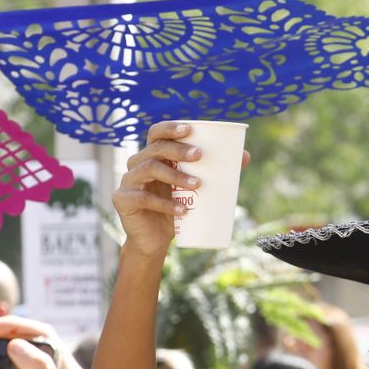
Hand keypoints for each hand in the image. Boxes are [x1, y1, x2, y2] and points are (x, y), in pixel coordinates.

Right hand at [113, 121, 250, 258]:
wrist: (154, 240)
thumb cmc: (176, 209)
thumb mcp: (194, 190)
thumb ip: (215, 172)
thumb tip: (245, 157)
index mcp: (152, 156)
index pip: (156, 133)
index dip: (170, 128)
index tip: (190, 130)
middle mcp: (137, 164)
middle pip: (155, 149)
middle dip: (178, 150)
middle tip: (200, 156)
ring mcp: (128, 181)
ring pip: (150, 169)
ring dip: (175, 175)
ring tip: (198, 185)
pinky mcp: (123, 200)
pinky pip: (144, 198)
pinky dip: (166, 204)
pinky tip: (183, 210)